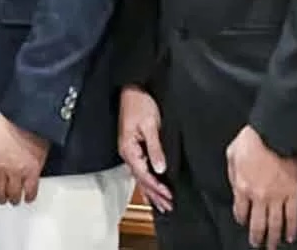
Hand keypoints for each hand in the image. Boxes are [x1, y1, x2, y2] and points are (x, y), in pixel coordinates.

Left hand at [0, 113, 48, 204]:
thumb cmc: (9, 120)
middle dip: (0, 197)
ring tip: (15, 199)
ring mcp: (16, 171)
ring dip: (13, 199)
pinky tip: (28, 196)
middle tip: (3, 197)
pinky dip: (29, 196)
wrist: (26, 117)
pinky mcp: (32, 172)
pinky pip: (30, 191)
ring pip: (13, 195)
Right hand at [118, 85, 173, 211]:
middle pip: (141, 178)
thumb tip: (160, 168)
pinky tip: (151, 185)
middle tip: (168, 207)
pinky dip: (147, 180)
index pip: (144, 174)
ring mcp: (129, 149)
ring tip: (161, 203)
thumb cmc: (139, 104)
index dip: (157, 187)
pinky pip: (140, 168)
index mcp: (129, 148)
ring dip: (151, 190)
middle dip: (154, 194)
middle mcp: (127, 151)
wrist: (132, 90)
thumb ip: (155, 149)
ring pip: (140, 175)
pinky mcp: (133, 146)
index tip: (169, 197)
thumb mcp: (150, 126)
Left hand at [227, 125, 296, 249]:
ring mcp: (277, 197)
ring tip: (272, 246)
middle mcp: (258, 196)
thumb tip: (235, 186)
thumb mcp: (231, 155)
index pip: (240, 210)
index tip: (242, 223)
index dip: (241, 218)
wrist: (272, 135)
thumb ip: (232, 174)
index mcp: (241, 186)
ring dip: (273, 237)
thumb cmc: (251, 142)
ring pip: (275, 223)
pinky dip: (292, 228)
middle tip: (256, 245)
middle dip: (256, 236)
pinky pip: (292, 215)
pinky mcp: (293, 194)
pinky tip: (290, 236)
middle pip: (257, 222)